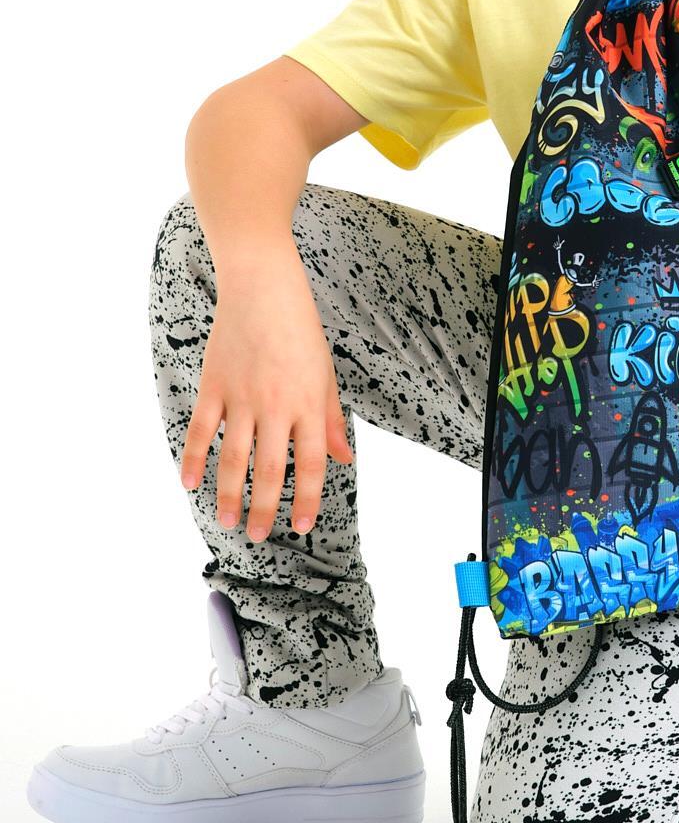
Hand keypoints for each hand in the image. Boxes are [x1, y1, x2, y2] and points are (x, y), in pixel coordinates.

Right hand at [177, 247, 352, 541]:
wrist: (263, 285)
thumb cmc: (299, 328)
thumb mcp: (326, 372)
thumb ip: (331, 418)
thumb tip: (344, 458)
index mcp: (308, 404)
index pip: (310, 465)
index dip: (306, 499)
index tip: (300, 526)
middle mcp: (276, 406)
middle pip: (269, 470)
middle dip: (263, 509)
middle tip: (257, 536)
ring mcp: (241, 397)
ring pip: (233, 459)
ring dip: (229, 494)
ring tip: (226, 521)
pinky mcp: (214, 385)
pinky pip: (201, 430)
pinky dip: (194, 458)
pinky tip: (189, 483)